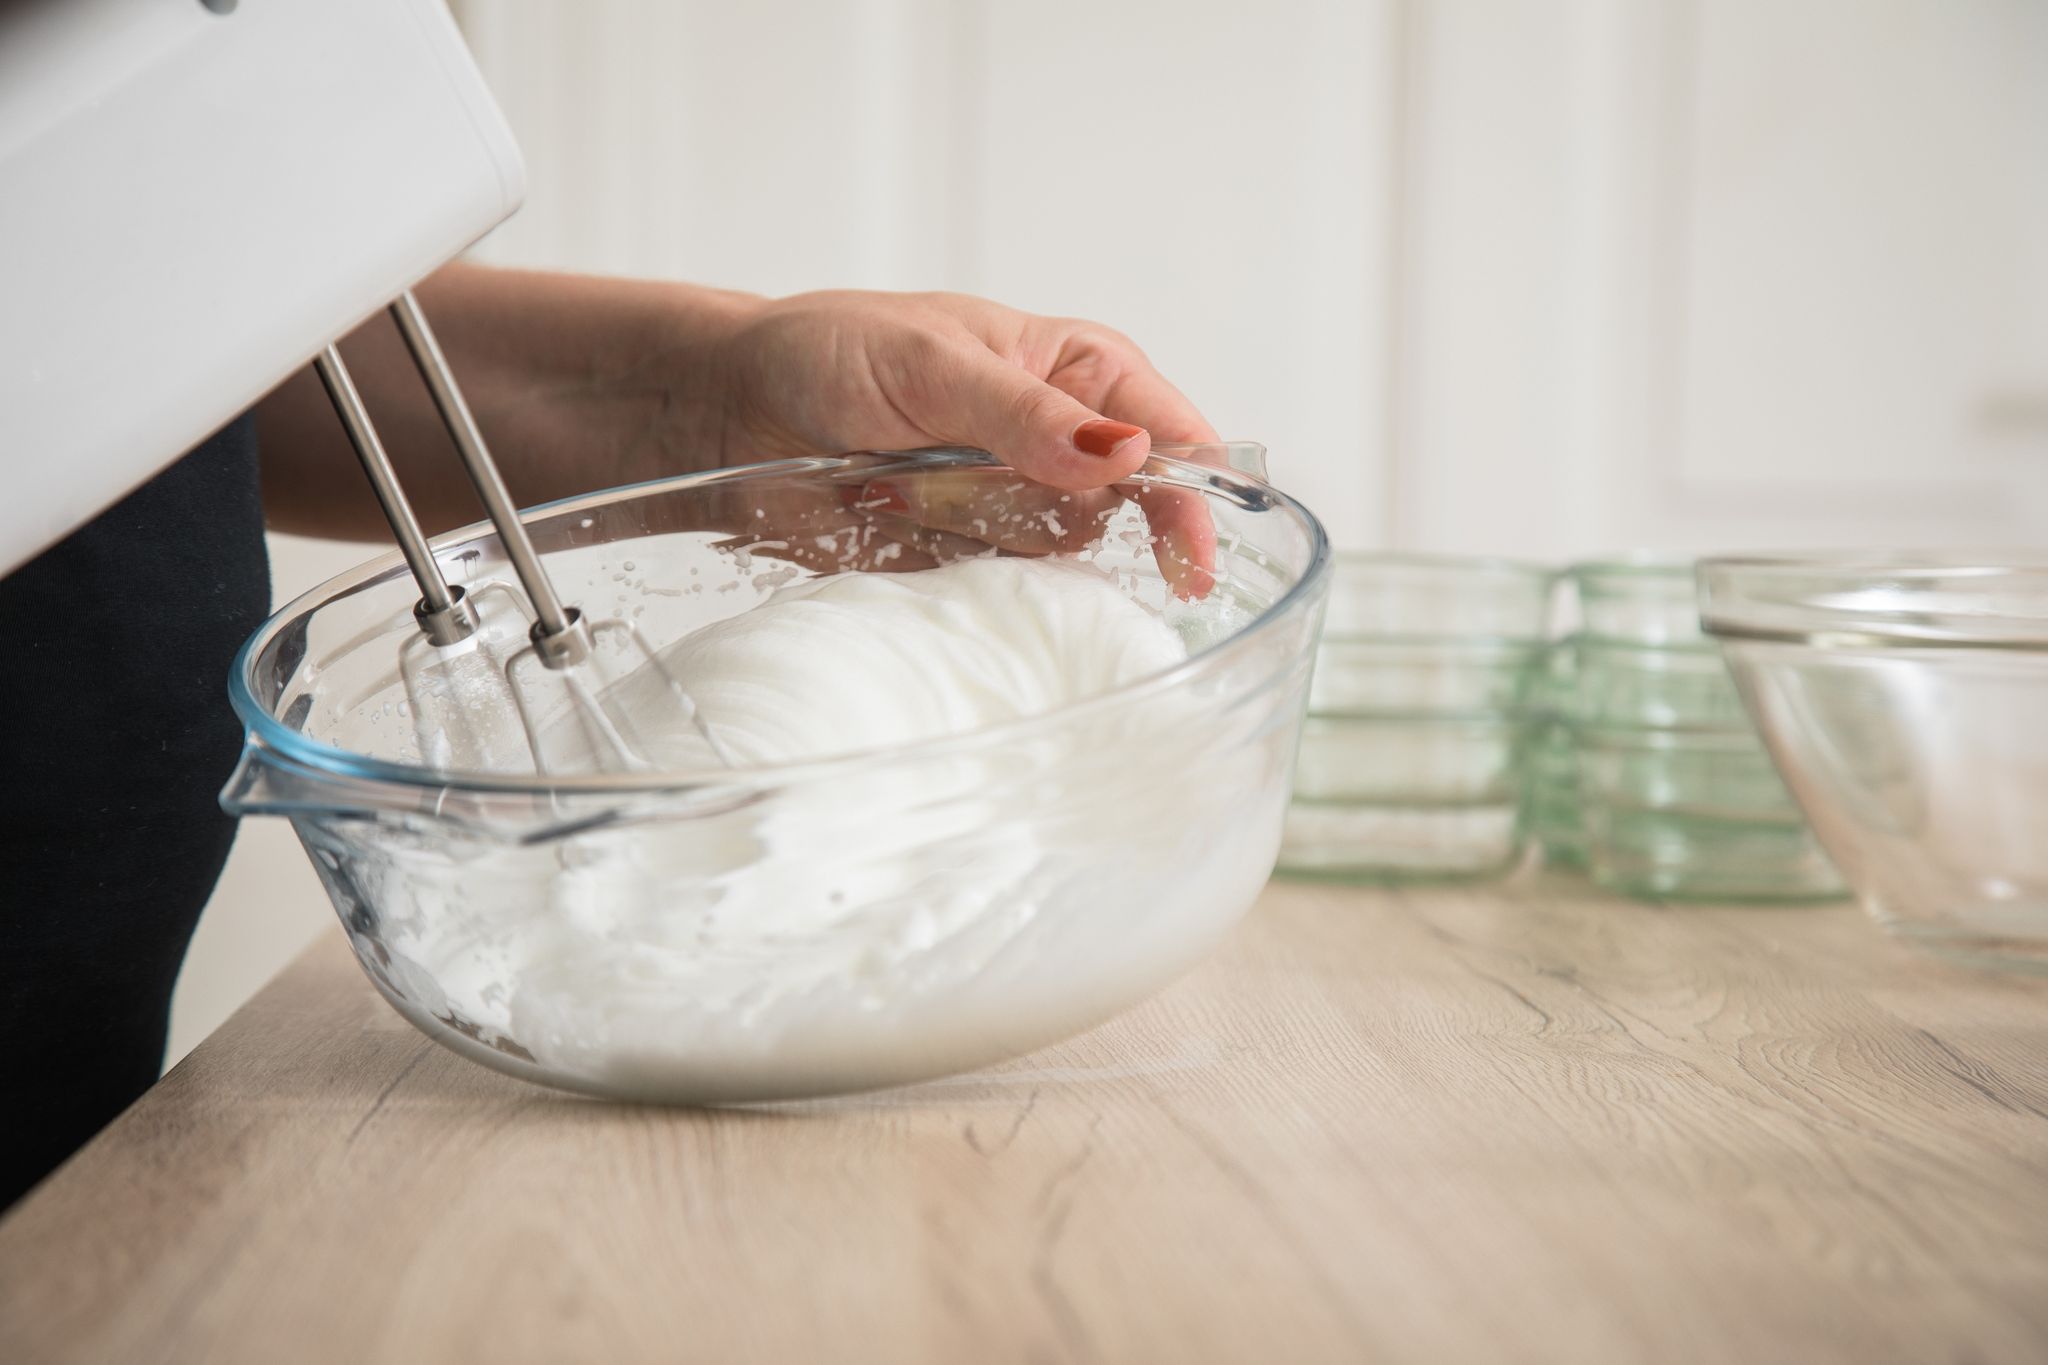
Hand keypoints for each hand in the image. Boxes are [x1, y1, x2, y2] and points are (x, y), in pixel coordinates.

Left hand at [712, 290, 1218, 596]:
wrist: (732, 409)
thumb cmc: (831, 352)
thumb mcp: (932, 363)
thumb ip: (1027, 413)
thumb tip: (1126, 452)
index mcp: (1077, 370)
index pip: (1172, 436)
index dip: (1190, 497)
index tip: (1183, 559)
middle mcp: (1059, 443)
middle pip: (1119, 514)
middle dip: (1044, 508)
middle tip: (959, 475)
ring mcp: (1012, 506)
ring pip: (1050, 560)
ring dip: (977, 532)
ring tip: (899, 483)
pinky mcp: (965, 559)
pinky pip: (993, 594)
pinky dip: (946, 571)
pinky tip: (891, 522)